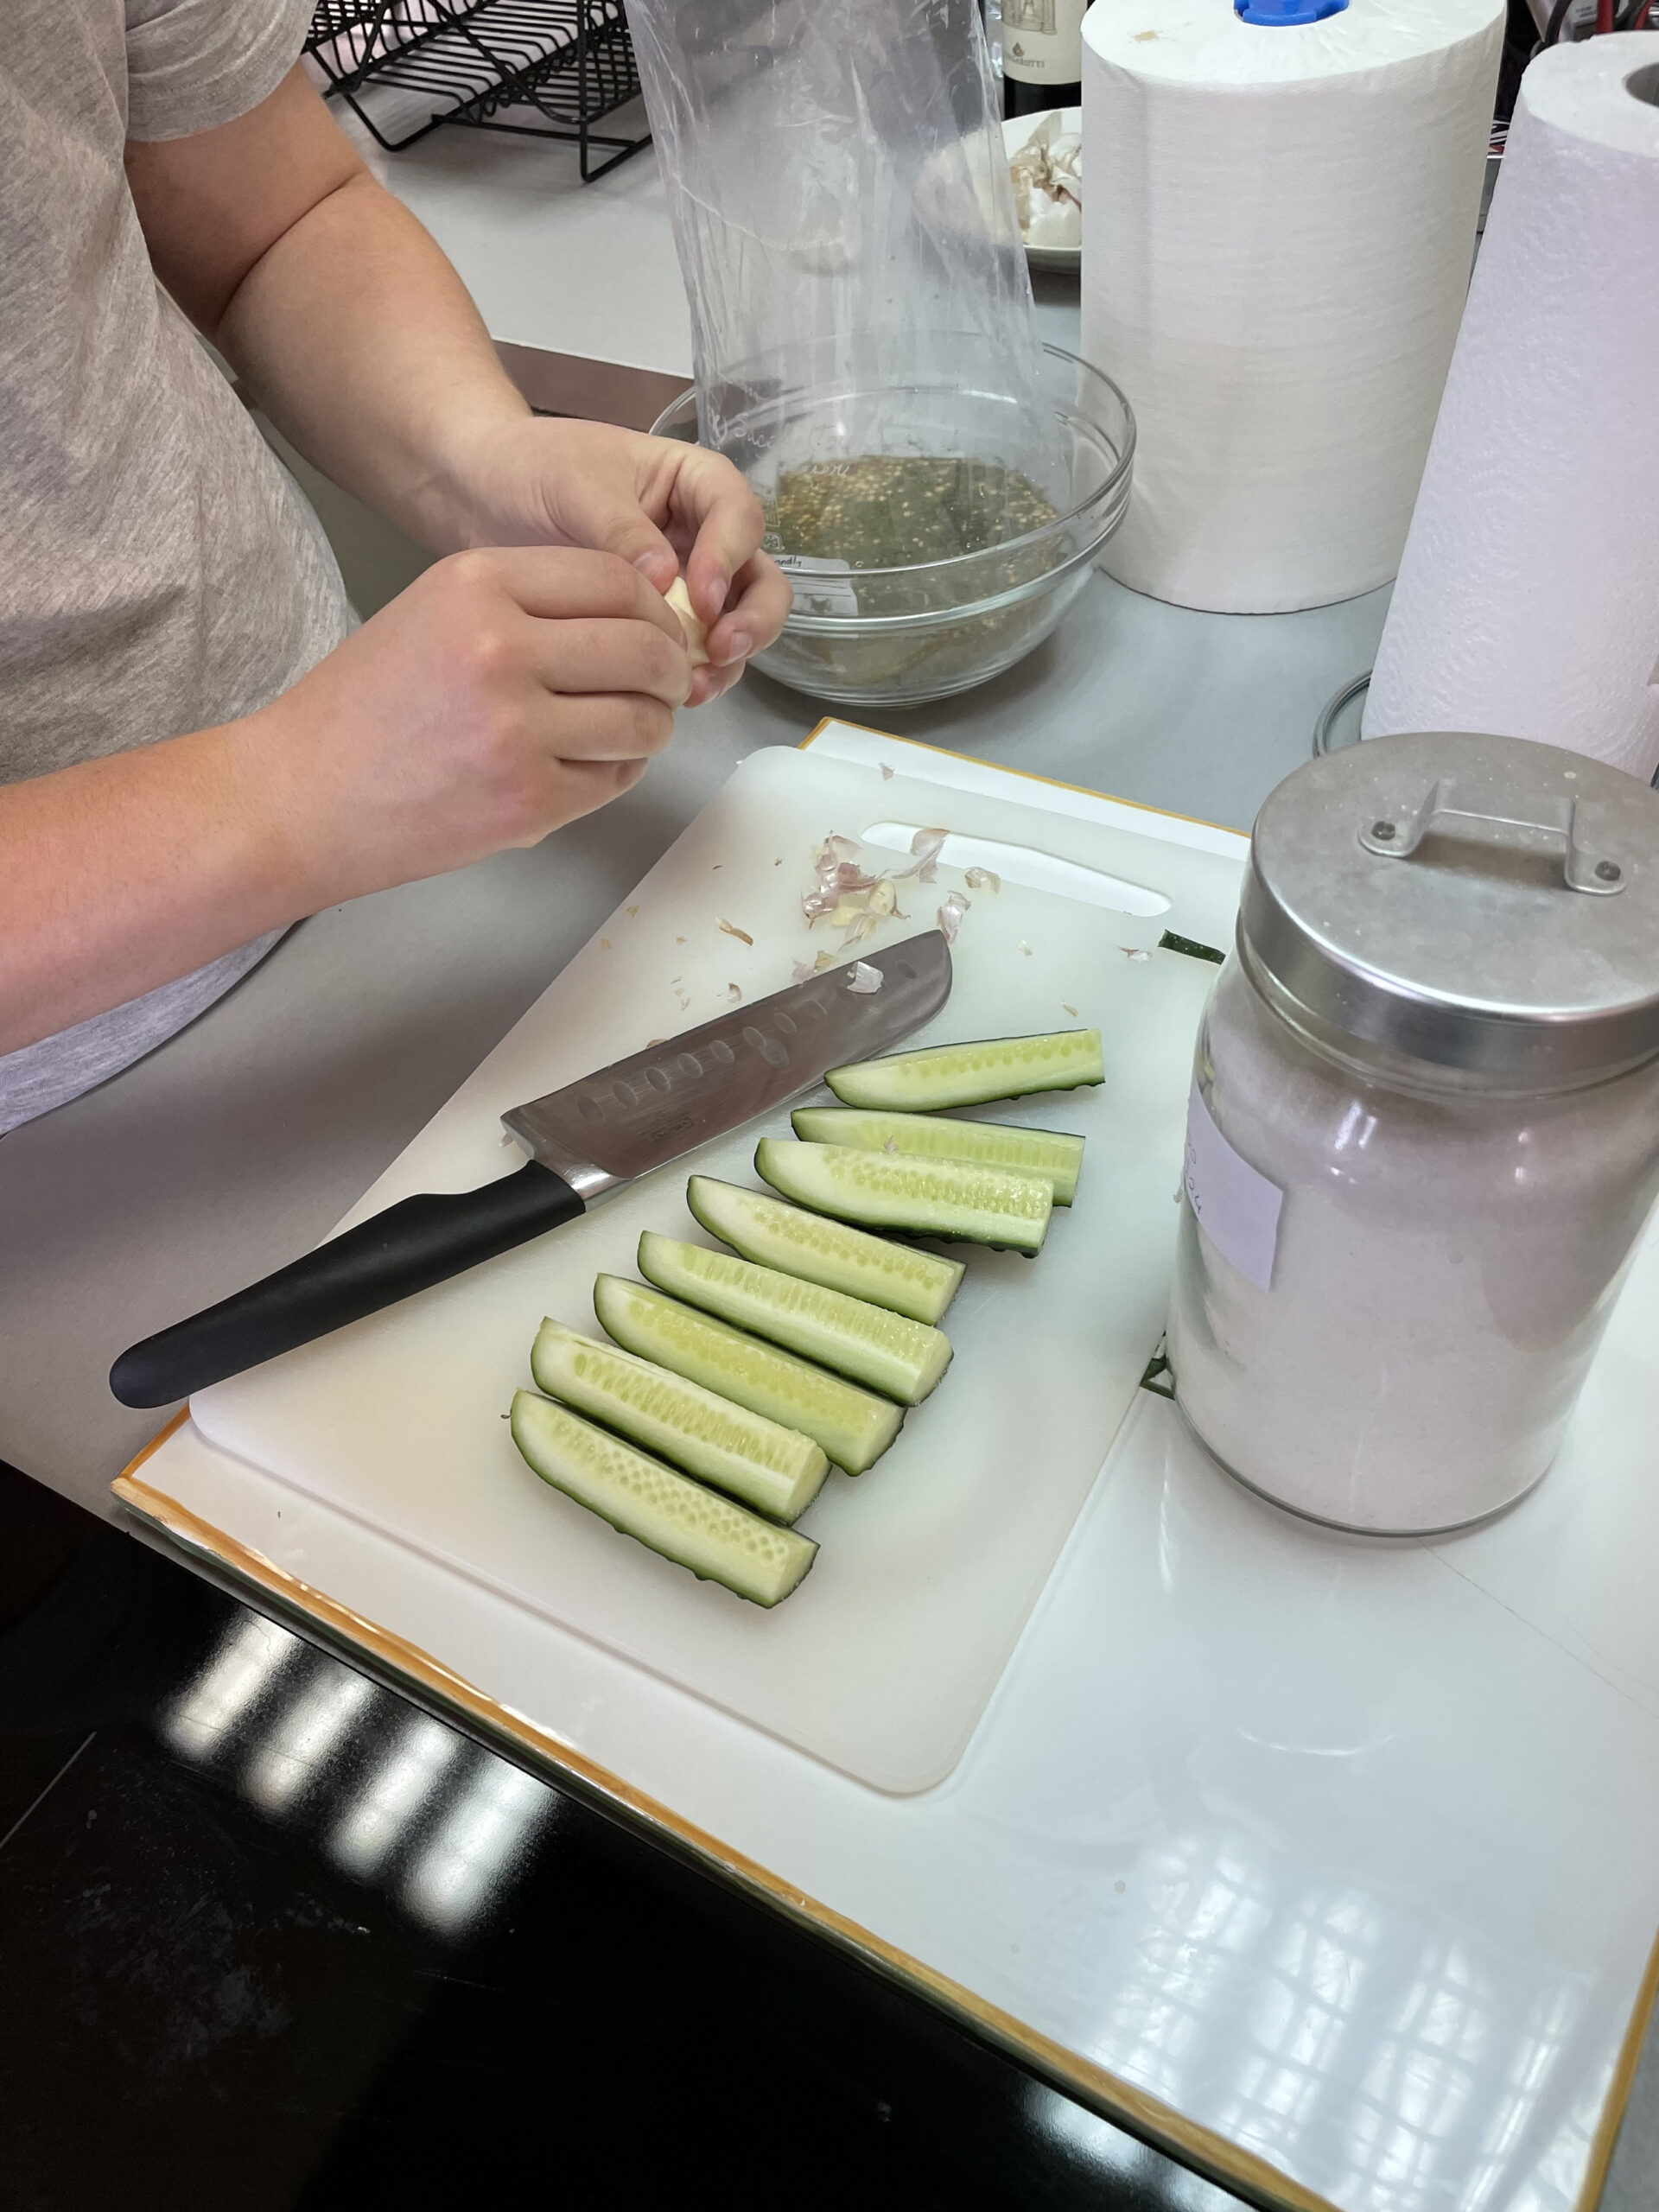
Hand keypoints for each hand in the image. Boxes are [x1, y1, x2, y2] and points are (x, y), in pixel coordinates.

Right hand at [240, 545, 690, 905]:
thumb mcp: (433, 614)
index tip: (656, 632)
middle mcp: (502, 647)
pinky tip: (586, 769)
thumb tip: (633, 620)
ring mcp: (518, 728)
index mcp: (478, 584)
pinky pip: (614, 780)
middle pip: (644, 647)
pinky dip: (616, 775)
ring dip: (652, 727)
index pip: (616, 578)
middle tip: (665, 686)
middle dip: (670, 669)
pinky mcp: (528, 800)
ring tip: (629, 731)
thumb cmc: (362, 710)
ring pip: (643, 719)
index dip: (654, 609)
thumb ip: (527, 606)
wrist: (298, 797)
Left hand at [430, 417, 791, 706]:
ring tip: (690, 687)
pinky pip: (693, 655)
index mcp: (692, 484)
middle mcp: (701, 536)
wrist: (479, 497)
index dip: (730, 557)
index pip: (739, 516)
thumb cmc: (532, 469)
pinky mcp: (658, 627)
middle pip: (758, 579)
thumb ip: (623, 530)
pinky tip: (668, 697)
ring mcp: (684, 586)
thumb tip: (667, 581)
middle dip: (752, 619)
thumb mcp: (577, 486)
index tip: (702, 597)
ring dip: (725, 660)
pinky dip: (691, 677)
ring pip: (735, 625)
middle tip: (720, 649)